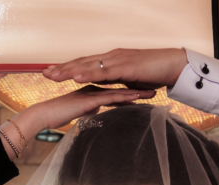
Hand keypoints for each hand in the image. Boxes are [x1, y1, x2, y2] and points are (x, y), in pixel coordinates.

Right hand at [0, 85, 153, 158]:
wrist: (43, 115)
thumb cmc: (57, 116)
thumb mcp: (79, 114)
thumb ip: (90, 112)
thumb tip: (98, 114)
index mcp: (91, 91)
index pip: (115, 89)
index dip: (130, 90)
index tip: (145, 91)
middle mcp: (93, 88)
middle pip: (120, 86)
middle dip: (137, 87)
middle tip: (155, 88)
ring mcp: (92, 92)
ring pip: (118, 90)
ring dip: (135, 92)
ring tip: (152, 93)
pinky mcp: (89, 99)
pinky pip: (110, 97)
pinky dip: (124, 97)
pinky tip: (136, 99)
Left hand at [42, 48, 188, 89]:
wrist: (174, 66)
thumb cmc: (156, 73)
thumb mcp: (132, 81)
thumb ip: (119, 84)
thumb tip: (111, 93)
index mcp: (112, 60)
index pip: (86, 63)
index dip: (68, 68)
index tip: (52, 73)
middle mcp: (112, 57)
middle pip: (82, 62)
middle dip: (62, 68)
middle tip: (44, 74)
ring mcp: (118, 60)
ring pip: (89, 65)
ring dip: (70, 70)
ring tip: (53, 76)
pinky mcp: (126, 67)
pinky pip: (104, 71)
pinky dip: (88, 73)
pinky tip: (76, 77)